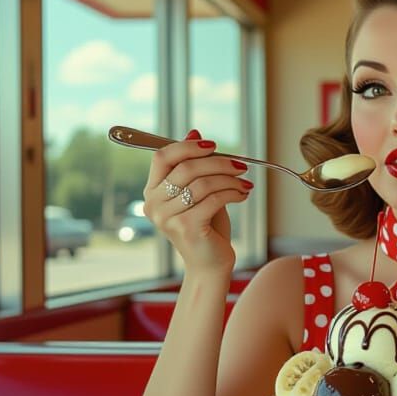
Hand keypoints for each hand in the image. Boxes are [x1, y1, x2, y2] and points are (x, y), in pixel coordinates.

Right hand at [143, 129, 252, 273]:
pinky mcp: (186, 228)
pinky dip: (233, 193)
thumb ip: (194, 164)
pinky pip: (213, 199)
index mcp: (152, 191)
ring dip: (229, 179)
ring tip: (244, 182)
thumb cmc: (206, 226)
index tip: (213, 145)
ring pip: (202, 183)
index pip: (162, 157)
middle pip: (186, 168)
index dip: (187, 146)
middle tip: (240, 165)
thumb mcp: (200, 190)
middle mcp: (153, 204)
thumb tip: (195, 132)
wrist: (210, 263)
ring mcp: (167, 218)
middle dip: (218, 163)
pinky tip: (243, 195)